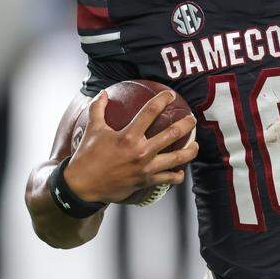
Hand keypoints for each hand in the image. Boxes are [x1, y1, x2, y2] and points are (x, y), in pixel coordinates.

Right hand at [66, 91, 197, 202]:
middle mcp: (140, 151)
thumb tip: (102, 93)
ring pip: (177, 159)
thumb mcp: (92, 129)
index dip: (163, 100)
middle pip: (172, 134)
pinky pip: (168, 178)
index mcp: (128, 136)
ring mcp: (145, 168)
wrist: (83, 186)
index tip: (171, 95)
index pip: (150, 112)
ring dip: (190, 150)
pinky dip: (177, 175)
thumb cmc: (87, 156)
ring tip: (196, 145)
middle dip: (186, 124)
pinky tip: (180, 171)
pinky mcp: (146, 182)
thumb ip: (98, 108)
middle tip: (192, 119)